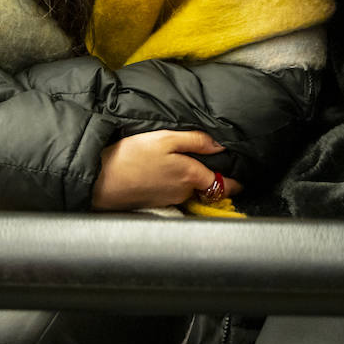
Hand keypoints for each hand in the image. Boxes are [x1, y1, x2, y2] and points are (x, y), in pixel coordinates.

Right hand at [91, 130, 243, 210]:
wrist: (99, 180)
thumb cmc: (131, 156)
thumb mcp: (165, 138)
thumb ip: (195, 141)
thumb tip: (221, 145)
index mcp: (191, 176)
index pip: (223, 185)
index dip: (235, 183)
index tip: (243, 180)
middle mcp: (183, 193)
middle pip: (205, 186)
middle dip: (209, 177)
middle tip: (208, 162)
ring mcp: (169, 201)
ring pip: (188, 190)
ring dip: (188, 180)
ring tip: (179, 163)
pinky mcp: (154, 204)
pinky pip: (172, 194)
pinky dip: (172, 184)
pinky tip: (160, 173)